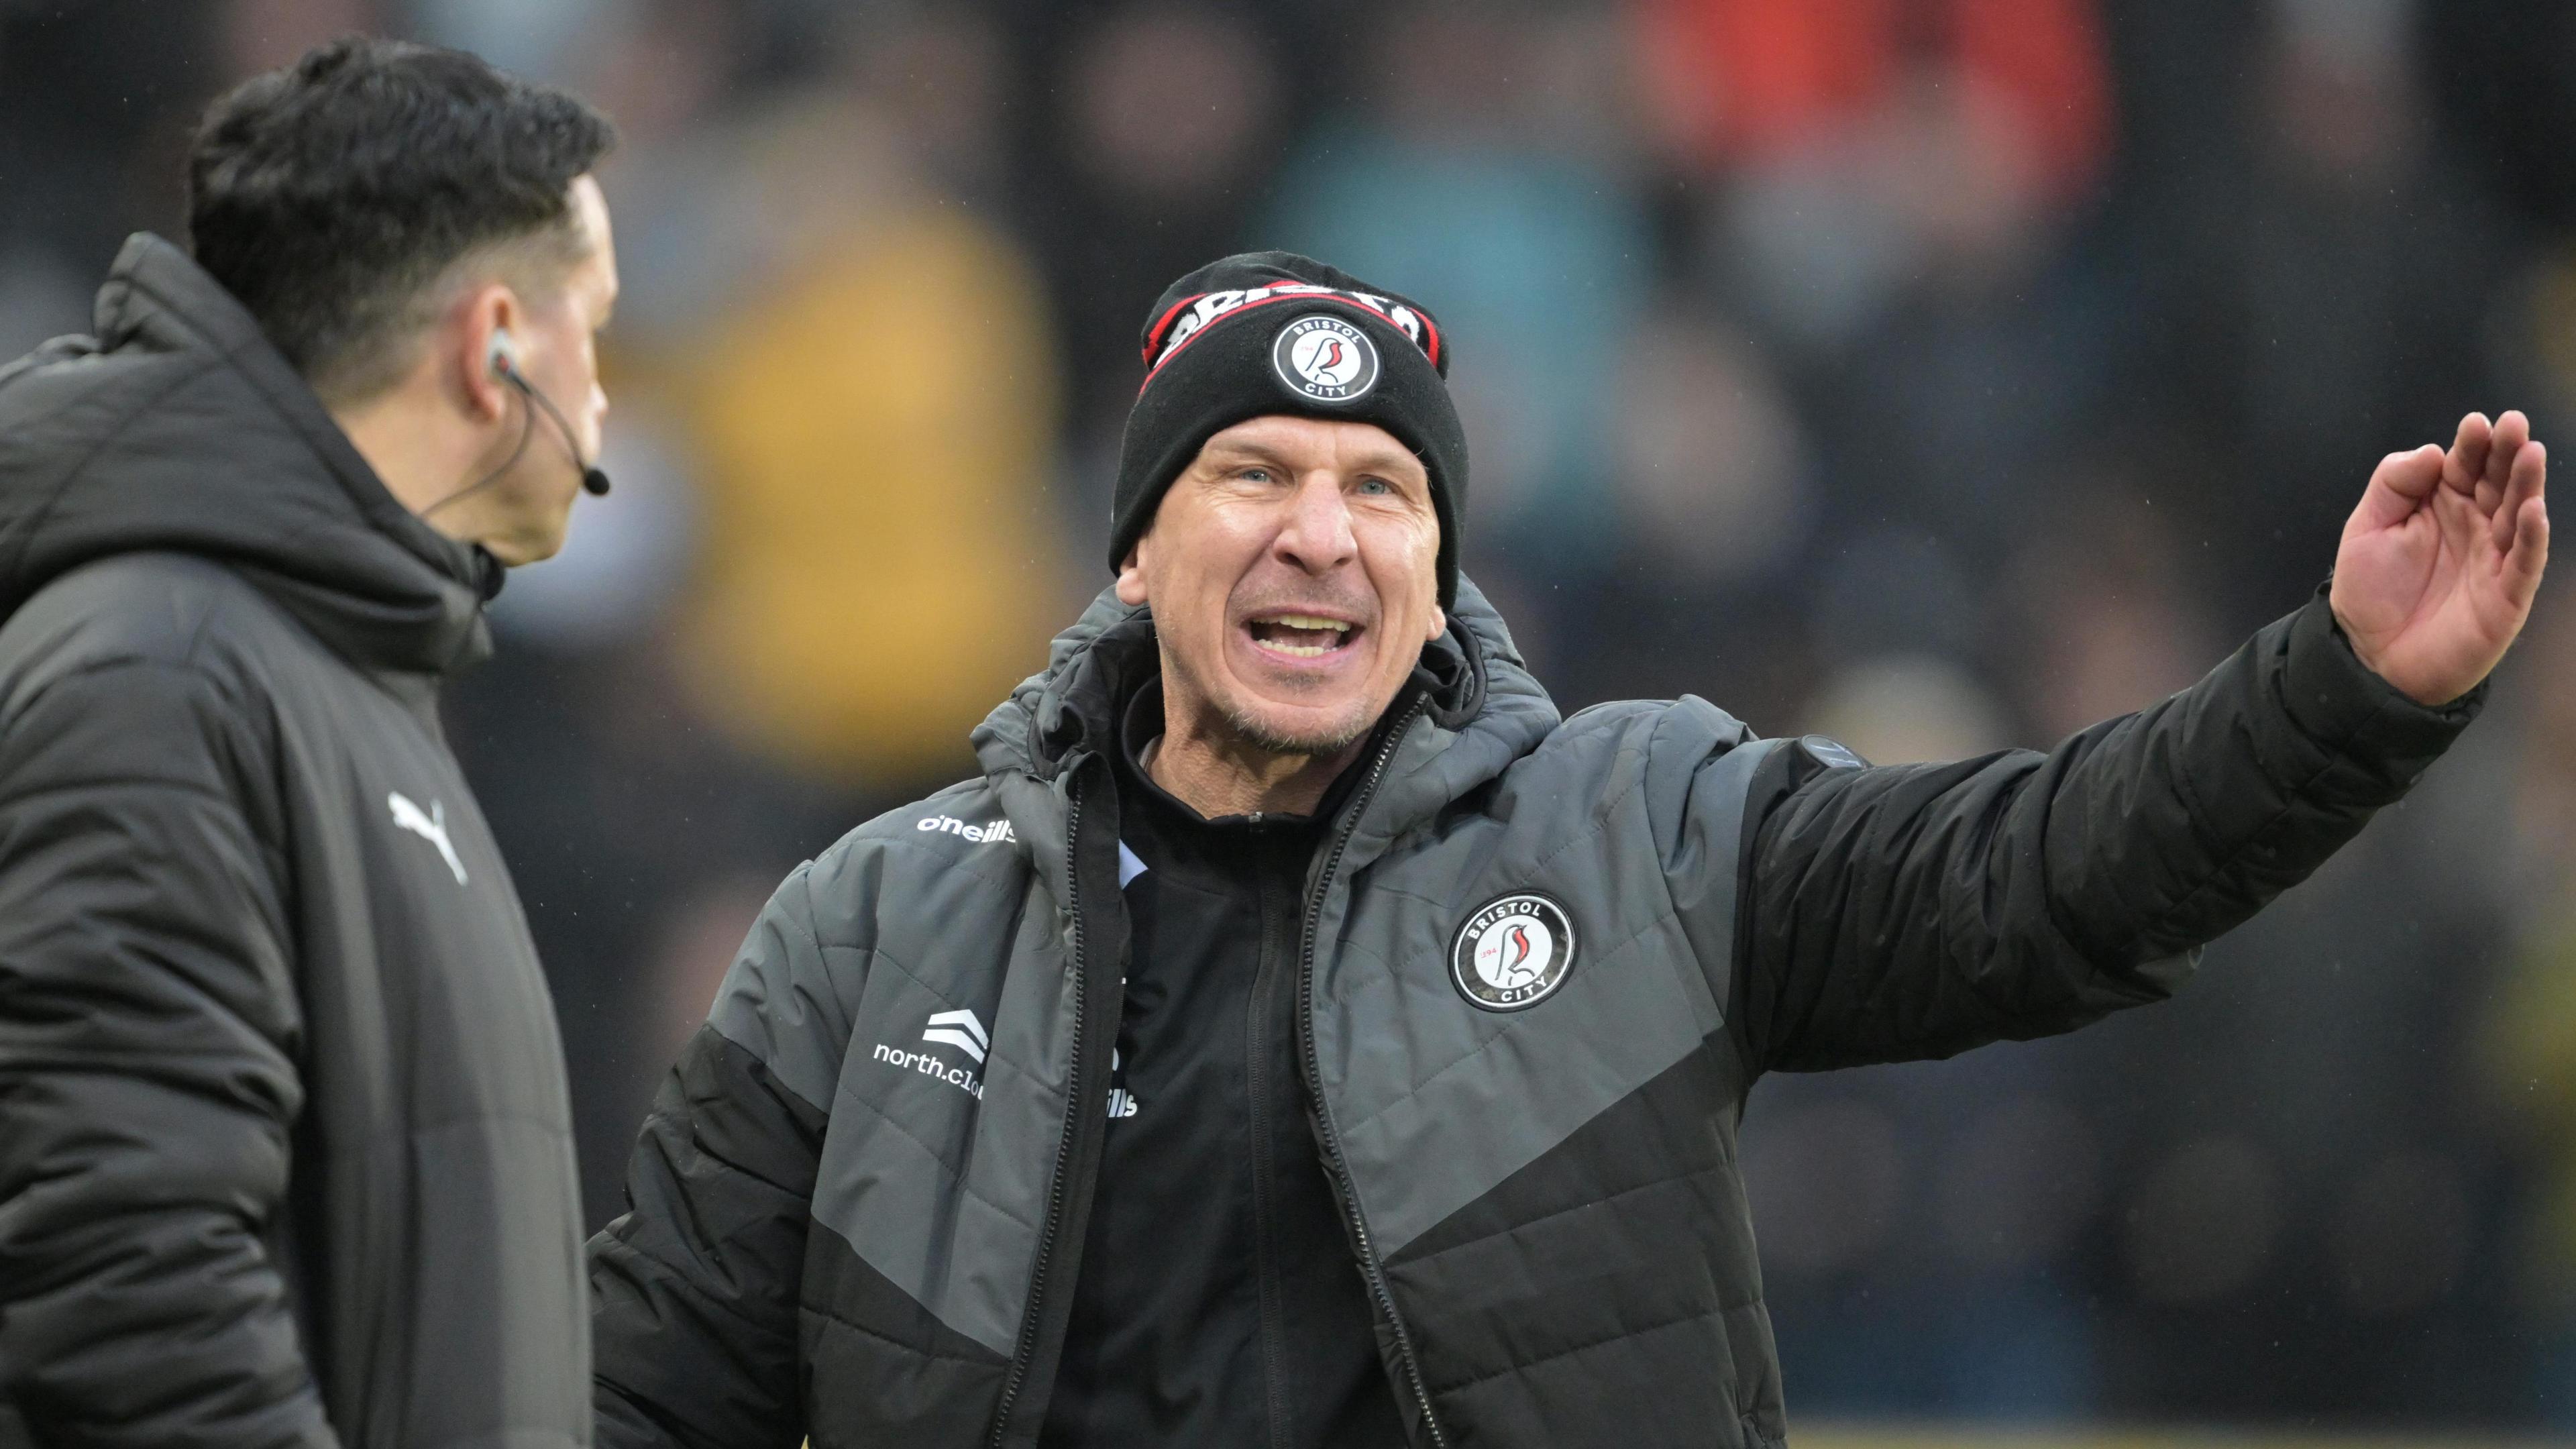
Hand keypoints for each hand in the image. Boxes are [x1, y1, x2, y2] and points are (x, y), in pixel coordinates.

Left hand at [2330, 410, 2548, 705]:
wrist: (2369, 656)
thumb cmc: (2371, 592)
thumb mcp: (2367, 529)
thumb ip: (2394, 485)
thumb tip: (2432, 451)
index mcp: (2443, 506)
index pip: (2465, 467)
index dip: (2473, 445)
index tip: (2476, 424)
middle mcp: (2476, 527)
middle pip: (2498, 483)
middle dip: (2507, 453)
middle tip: (2513, 424)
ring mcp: (2494, 560)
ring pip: (2519, 516)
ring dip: (2527, 484)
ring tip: (2529, 453)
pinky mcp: (2505, 596)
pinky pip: (2525, 563)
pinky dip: (2533, 537)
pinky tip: (2533, 510)